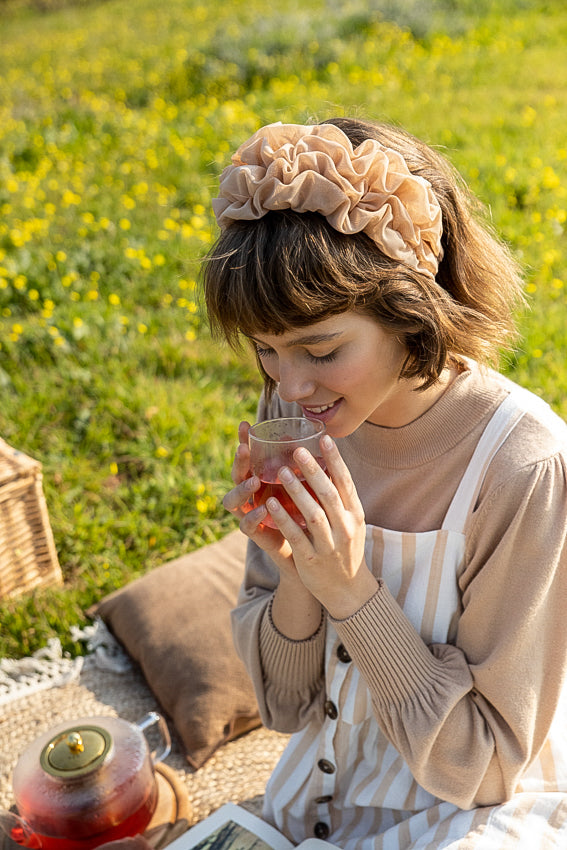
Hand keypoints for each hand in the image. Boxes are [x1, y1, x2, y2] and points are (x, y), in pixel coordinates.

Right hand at [222, 421, 299, 574]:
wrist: (311, 549)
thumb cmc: (308, 512)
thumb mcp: (310, 486)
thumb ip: (310, 467)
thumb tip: (321, 436)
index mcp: (261, 478)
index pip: (248, 456)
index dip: (243, 440)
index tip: (244, 424)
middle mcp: (251, 494)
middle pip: (236, 474)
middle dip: (239, 461)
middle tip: (244, 449)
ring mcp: (250, 513)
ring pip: (233, 499)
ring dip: (242, 489)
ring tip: (254, 480)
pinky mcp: (256, 534)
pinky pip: (246, 525)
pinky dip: (254, 516)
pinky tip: (265, 508)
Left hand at [265, 435, 377, 618]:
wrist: (348, 591)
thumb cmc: (345, 549)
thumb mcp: (350, 522)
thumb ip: (340, 499)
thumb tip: (326, 466)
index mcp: (354, 514)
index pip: (346, 482)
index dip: (336, 460)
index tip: (325, 438)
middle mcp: (345, 527)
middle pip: (329, 494)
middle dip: (313, 471)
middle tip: (298, 450)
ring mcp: (330, 544)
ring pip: (313, 514)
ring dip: (297, 492)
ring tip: (281, 472)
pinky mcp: (312, 559)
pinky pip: (296, 535)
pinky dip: (283, 518)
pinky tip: (269, 504)